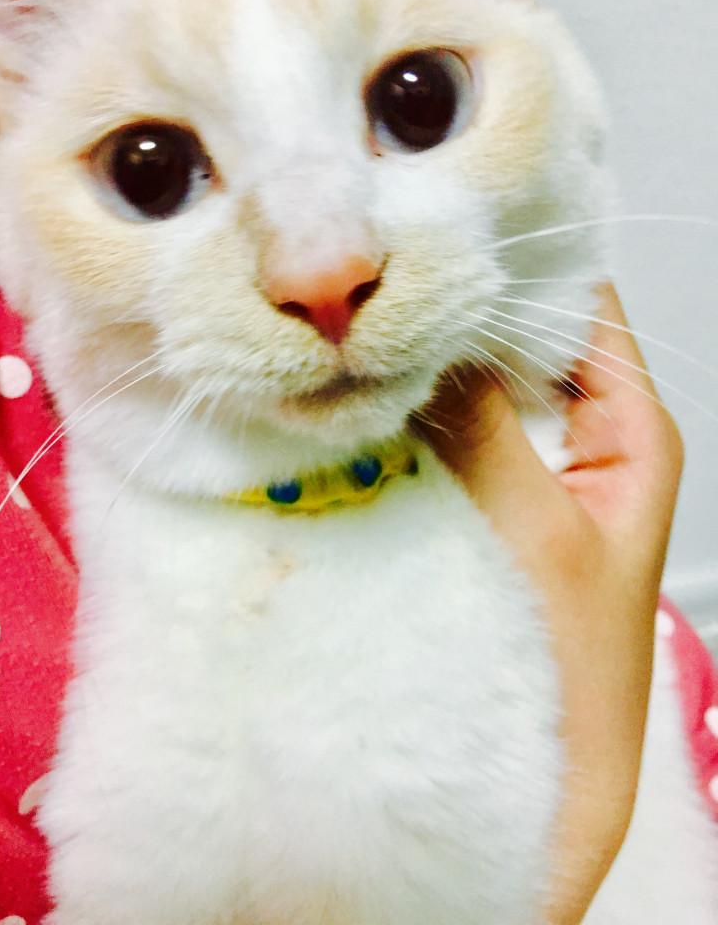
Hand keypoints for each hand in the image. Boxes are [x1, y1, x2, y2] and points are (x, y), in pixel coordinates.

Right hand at [419, 283, 683, 923]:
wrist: (551, 768)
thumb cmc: (573, 660)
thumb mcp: (538, 531)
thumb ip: (484, 428)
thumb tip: (431, 331)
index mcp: (629, 430)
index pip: (584, 309)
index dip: (529, 262)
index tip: (452, 224)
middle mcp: (579, 438)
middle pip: (521, 343)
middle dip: (460, 315)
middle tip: (386, 280)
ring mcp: (525, 471)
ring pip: (475, 390)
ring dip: (428, 369)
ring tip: (365, 331)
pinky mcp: (481, 505)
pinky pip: (444, 438)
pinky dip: (409, 417)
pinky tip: (362, 402)